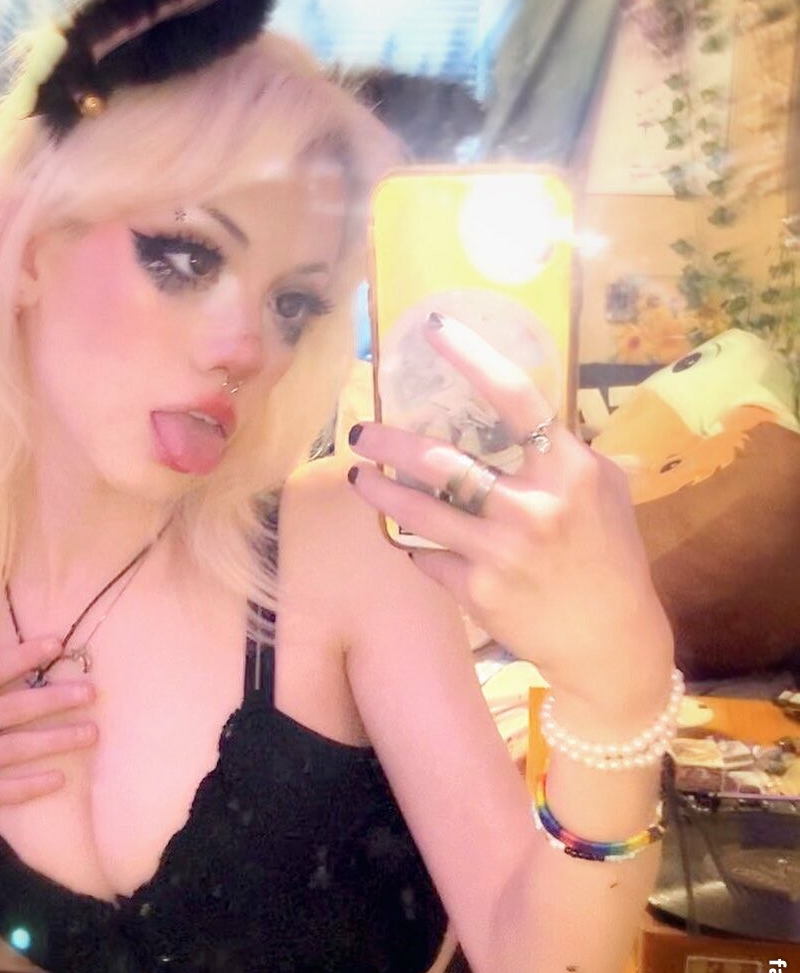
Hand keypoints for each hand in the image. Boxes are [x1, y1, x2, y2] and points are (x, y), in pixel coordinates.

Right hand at [0, 636, 97, 857]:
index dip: (23, 656)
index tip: (57, 644)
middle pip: (12, 708)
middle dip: (54, 698)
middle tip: (92, 691)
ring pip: (16, 748)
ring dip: (56, 740)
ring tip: (92, 732)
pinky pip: (3, 790)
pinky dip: (31, 785)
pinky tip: (60, 778)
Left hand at [348, 309, 672, 703]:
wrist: (609, 643)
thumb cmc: (610, 558)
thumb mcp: (608, 494)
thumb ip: (566, 452)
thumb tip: (523, 413)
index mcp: (569, 470)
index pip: (515, 397)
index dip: (471, 357)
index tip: (433, 329)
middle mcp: (534, 506)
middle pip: (442, 460)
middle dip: (390, 441)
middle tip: (361, 432)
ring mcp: (501, 552)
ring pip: (419, 511)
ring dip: (380, 492)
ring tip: (360, 478)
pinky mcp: (478, 592)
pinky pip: (428, 558)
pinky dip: (415, 547)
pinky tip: (407, 540)